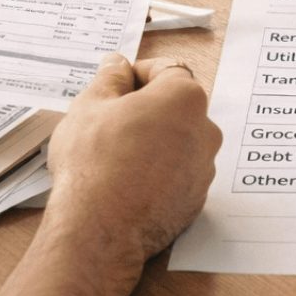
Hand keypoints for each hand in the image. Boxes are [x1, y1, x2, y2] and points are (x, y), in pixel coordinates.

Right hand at [0, 54, 220, 295]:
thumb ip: (109, 78)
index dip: (138, 73)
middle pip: (176, 107)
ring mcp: (204, 169)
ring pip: (177, 142)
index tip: (117, 84)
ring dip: (152, 141)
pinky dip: (157, 172)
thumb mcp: (89, 106)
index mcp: (185, 99)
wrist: (100, 231)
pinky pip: (177, 174)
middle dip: (146, 109)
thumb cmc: (94, 164)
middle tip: (109, 121)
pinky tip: (126, 182)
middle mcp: (205, 132)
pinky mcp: (195, 201)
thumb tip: (117, 64)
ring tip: (114, 156)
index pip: (168, 70)